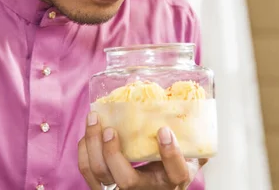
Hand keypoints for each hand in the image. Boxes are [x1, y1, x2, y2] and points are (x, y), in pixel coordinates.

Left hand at [78, 112, 206, 189]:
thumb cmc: (173, 165)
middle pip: (127, 181)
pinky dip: (85, 151)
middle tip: (111, 130)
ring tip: (94, 120)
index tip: (164, 130)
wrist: (159, 187)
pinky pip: (88, 173)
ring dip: (93, 147)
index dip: (171, 153)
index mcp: (174, 180)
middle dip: (114, 154)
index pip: (176, 173)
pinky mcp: (105, 187)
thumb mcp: (190, 154)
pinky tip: (89, 133)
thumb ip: (194, 135)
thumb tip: (191, 98)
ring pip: (102, 176)